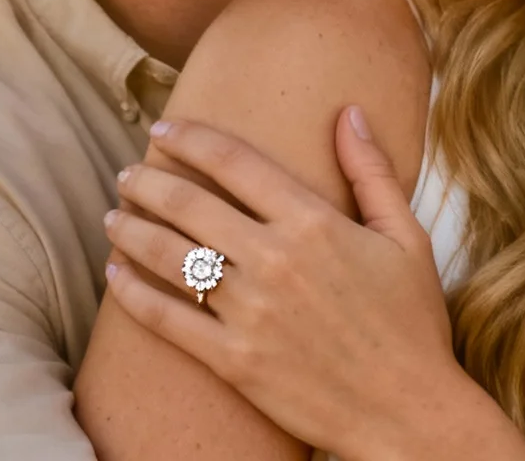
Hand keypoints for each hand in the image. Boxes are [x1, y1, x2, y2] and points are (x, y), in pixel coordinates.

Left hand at [100, 108, 469, 459]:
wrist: (408, 411)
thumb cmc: (413, 323)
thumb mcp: (406, 238)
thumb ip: (372, 172)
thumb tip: (349, 112)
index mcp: (313, 223)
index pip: (234, 162)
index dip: (191, 139)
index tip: (164, 129)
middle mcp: (274, 260)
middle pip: (188, 203)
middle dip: (147, 181)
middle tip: (127, 174)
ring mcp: (250, 312)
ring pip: (169, 256)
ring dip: (130, 231)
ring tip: (112, 218)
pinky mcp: (234, 360)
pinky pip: (168, 319)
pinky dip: (132, 294)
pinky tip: (115, 276)